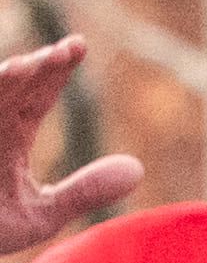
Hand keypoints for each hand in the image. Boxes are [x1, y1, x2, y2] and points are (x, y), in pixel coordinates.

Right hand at [0, 38, 140, 259]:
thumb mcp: (40, 216)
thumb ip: (84, 192)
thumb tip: (138, 169)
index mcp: (7, 137)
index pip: (34, 98)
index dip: (54, 72)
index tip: (78, 46)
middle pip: (8, 92)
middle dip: (33, 70)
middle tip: (63, 51)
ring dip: (0, 86)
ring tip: (23, 68)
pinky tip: (1, 85)